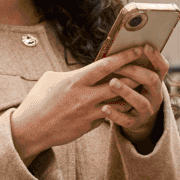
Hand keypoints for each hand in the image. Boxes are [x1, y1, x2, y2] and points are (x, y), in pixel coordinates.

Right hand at [9, 46, 167, 164]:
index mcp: (75, 80)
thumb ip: (71, 73)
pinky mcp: (89, 125)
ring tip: (143, 86)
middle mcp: (84, 96)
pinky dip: (119, 109)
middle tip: (149, 67)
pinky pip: (110, 115)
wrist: (31, 130)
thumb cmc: (38, 101)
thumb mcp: (50, 79)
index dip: (125, 56)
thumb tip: (85, 69)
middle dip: (136, 75)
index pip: (106, 65)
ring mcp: (88, 112)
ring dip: (131, 94)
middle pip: (120, 84)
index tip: (138, 48)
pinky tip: (127, 105)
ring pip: (119, 101)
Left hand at [100, 47, 170, 145]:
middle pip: (152, 80)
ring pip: (140, 101)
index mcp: (156, 81)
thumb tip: (119, 49)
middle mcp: (155, 95)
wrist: (136, 119)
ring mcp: (146, 110)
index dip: (155, 57)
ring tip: (112, 83)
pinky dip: (115, 114)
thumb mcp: (137, 79)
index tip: (145, 47)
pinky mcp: (134, 123)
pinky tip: (104, 108)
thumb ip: (132, 67)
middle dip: (136, 71)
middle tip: (120, 66)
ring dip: (126, 91)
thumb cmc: (132, 90)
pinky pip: (126, 120)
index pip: (162, 67)